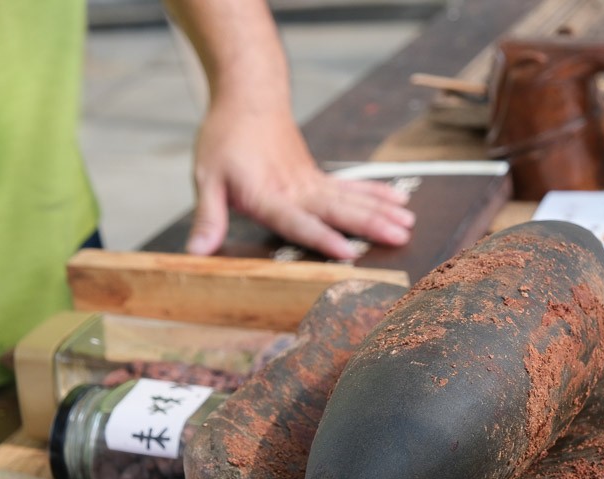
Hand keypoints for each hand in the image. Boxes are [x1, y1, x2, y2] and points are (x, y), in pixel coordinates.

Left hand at [185, 102, 414, 259]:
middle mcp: (297, 189)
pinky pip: (353, 187)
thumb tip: (195, 253)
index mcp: (268, 194)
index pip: (298, 221)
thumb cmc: (224, 140)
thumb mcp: (206, 178)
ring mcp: (312, 182)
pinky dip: (377, 194)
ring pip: (353, 198)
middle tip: (399, 237)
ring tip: (408, 224)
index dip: (323, 238)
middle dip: (371, 224)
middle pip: (339, 209)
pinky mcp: (320, 176)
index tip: (348, 252)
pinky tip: (400, 201)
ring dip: (382, 211)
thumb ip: (207, 218)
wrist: (248, 99)